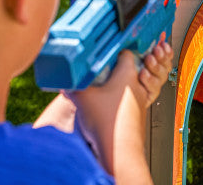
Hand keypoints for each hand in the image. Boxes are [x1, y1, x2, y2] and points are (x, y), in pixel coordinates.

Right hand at [70, 42, 173, 182]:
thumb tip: (63, 80)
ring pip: (127, 86)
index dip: (113, 51)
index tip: (103, 52)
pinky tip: (105, 109)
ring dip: (115, 87)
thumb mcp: (82, 98)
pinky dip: (118, 102)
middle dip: (112, 70)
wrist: (119, 151)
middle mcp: (136, 84)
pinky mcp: (137, 115)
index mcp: (127, 73)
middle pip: (126, 70)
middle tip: (97, 72)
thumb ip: (72, 85)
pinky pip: (127, 101)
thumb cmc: (106, 122)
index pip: (125, 52)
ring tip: (100, 92)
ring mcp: (139, 100)